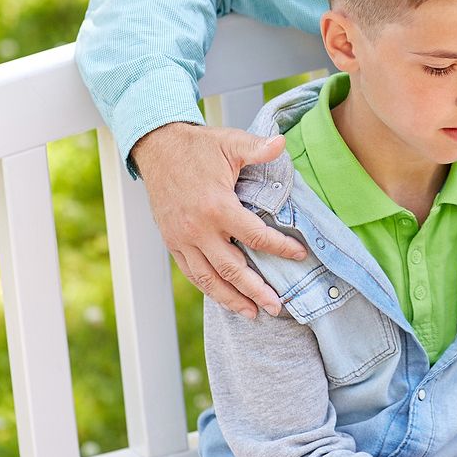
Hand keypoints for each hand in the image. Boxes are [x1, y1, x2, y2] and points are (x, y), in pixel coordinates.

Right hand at [131, 121, 308, 318]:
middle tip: (277, 307)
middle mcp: (198, 229)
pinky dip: (209, 289)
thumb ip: (258, 148)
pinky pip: (191, 273)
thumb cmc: (198, 146)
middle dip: (256, 290)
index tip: (299, 255)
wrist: (157, 148)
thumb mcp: (230, 142)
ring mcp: (182, 239)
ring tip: (253, 313)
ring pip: (208, 278)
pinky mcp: (172, 242)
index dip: (279, 248)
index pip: (254, 236)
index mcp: (216, 206)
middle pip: (231, 269)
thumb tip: (282, 143)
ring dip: (231, 299)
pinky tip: (225, 297)